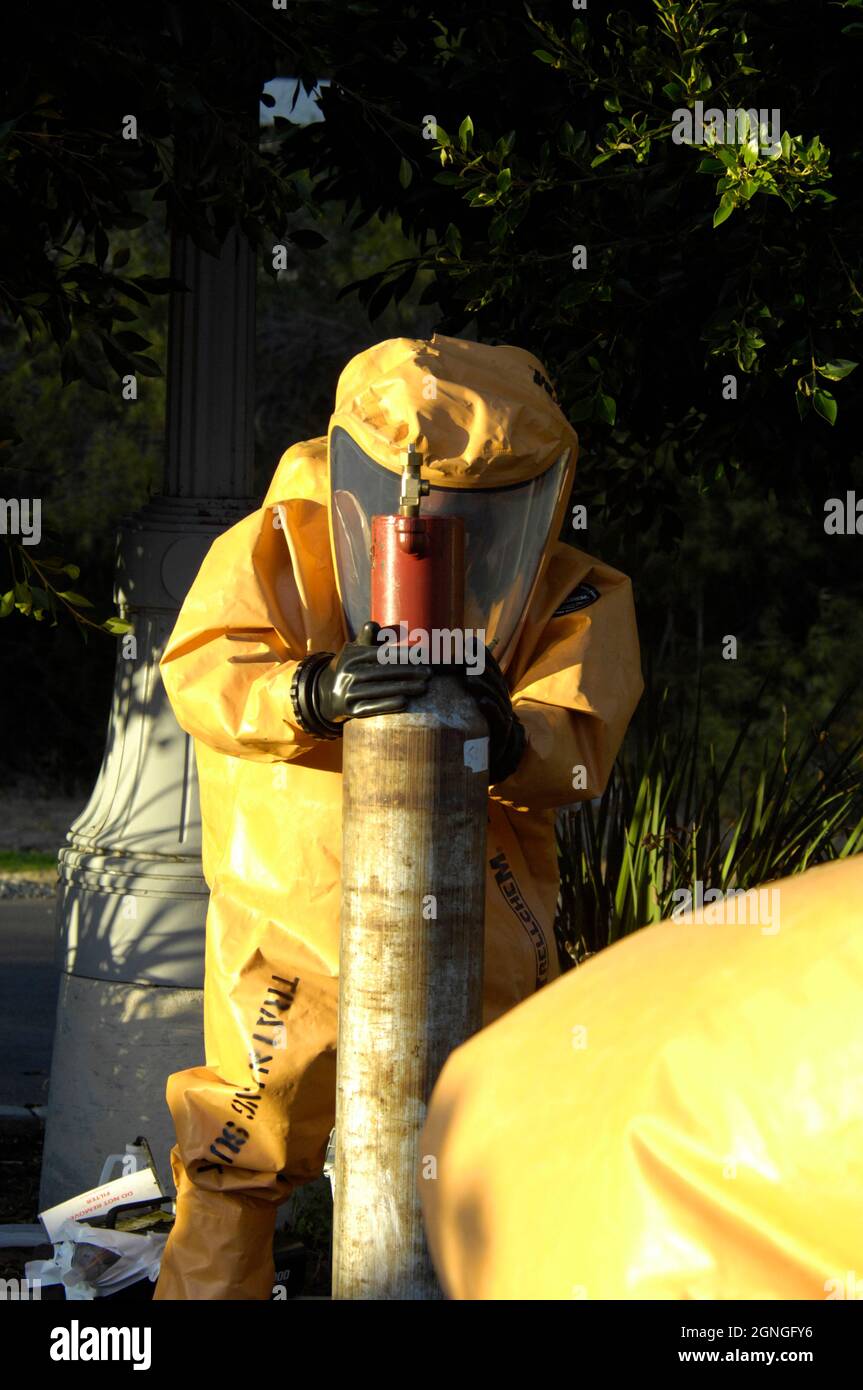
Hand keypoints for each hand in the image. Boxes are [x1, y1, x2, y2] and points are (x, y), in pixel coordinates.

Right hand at [292, 622, 430, 737]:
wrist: (326, 693)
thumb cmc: (351, 666)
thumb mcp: (355, 650)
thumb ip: (367, 638)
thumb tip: (373, 624)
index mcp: (352, 655)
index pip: (381, 654)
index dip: (403, 654)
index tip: (422, 655)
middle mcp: (348, 673)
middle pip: (383, 672)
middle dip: (408, 672)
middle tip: (429, 673)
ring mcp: (347, 692)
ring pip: (380, 689)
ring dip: (404, 688)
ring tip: (424, 687)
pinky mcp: (349, 710)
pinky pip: (371, 707)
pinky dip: (388, 705)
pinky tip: (405, 702)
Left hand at [464, 648, 525, 784]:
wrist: (490, 756)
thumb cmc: (475, 726)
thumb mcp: (468, 703)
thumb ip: (462, 685)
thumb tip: (439, 664)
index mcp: (494, 689)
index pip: (491, 667)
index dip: (482, 654)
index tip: (470, 642)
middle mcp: (501, 699)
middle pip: (493, 678)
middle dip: (481, 666)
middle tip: (466, 657)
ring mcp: (503, 714)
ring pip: (495, 695)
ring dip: (483, 685)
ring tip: (469, 677)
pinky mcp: (501, 731)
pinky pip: (498, 718)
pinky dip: (491, 709)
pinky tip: (481, 702)